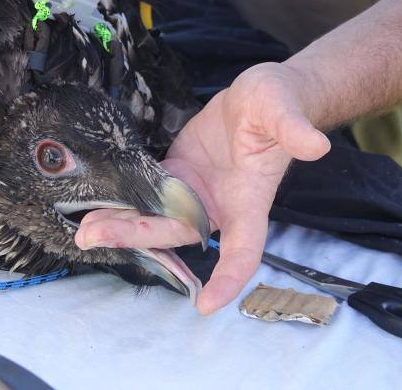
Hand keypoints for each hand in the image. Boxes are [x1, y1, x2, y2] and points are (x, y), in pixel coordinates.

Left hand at [74, 62, 331, 313]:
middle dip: (138, 238)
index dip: (229, 279)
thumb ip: (295, 129)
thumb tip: (317, 145)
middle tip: (94, 237)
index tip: (207, 306)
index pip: (244, 250)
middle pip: (179, 234)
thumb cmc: (280, 103)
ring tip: (85, 228)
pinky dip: (125, 203)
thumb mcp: (284, 111)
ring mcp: (195, 191)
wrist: (261, 95)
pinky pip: (148, 195)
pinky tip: (97, 206)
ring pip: (158, 218)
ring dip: (123, 225)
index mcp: (249, 199)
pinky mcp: (177, 173)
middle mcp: (219, 204)